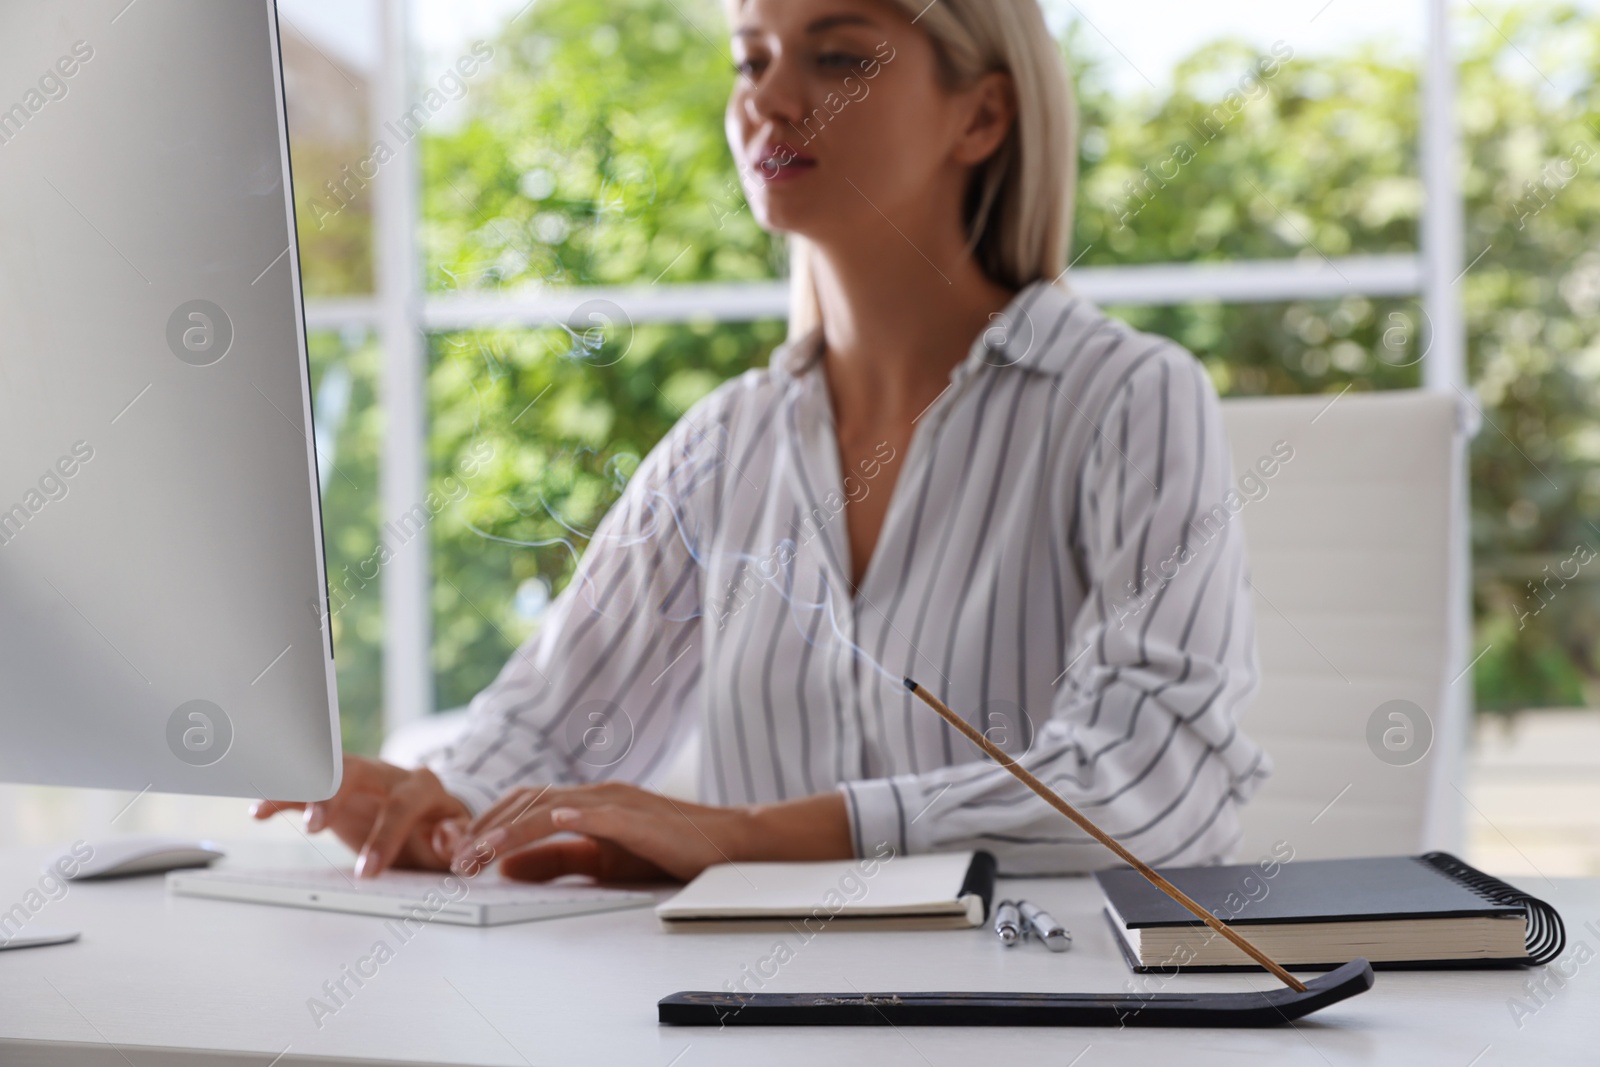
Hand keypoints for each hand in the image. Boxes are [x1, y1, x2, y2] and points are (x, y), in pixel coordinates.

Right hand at [251, 754, 470, 877]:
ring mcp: (358, 777)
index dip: (385, 837)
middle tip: (314, 826)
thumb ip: (457, 840)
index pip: (402, 805)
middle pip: (355, 771)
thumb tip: (448, 839)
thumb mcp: (457, 839)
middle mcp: (387, 774)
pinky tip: (259, 811)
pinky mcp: (334, 789)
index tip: (366, 872)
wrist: (431, 814)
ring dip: (298, 789)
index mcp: (421, 786)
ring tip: (268, 808)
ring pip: (323, 771)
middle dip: (332, 796)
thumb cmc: (441, 829)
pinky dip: (282, 796)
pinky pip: (304, 785)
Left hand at [444, 783, 852, 882]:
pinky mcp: (643, 819)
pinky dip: (577, 816)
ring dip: (513, 830)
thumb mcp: (601, 860)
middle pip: (529, 803)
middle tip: (457, 861)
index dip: (488, 826)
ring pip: (554, 808)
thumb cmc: (668, 850)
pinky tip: (554, 822)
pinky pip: (605, 814)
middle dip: (487, 831)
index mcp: (586, 801)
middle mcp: (597, 794)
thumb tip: (508, 869)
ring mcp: (619, 802)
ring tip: (483, 852)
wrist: (727, 845)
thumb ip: (557, 862)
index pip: (523, 804)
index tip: (459, 853)